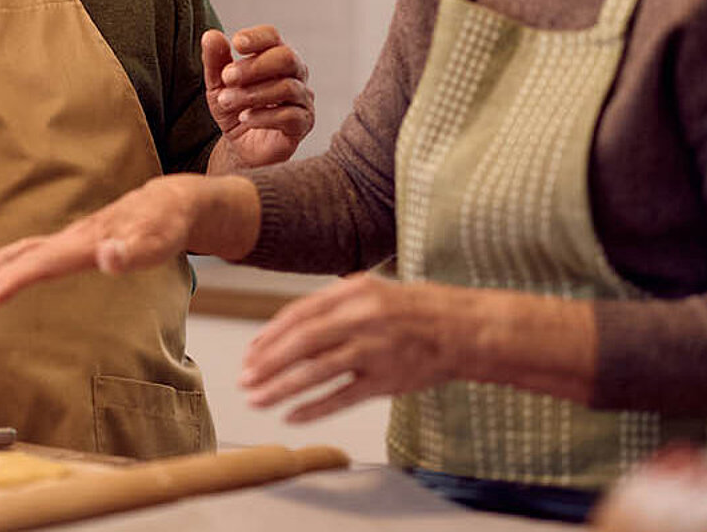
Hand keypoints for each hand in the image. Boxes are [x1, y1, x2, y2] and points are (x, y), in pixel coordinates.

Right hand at [0, 174, 257, 307]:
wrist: (173, 200)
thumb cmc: (164, 225)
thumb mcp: (157, 242)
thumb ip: (131, 252)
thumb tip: (107, 257)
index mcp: (85, 242)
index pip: (40, 264)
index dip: (10, 281)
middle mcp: (73, 237)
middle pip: (26, 257)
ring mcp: (73, 236)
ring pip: (27, 250)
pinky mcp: (77, 238)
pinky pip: (36, 249)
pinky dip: (14, 258)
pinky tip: (7, 266)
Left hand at [203, 26, 313, 169]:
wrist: (241, 148)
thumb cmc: (234, 110)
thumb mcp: (217, 86)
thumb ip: (215, 62)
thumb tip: (211, 36)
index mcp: (274, 57)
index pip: (273, 37)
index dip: (256, 37)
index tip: (236, 44)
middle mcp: (295, 74)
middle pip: (287, 58)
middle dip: (255, 66)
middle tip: (228, 77)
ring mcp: (303, 99)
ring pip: (287, 87)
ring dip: (252, 94)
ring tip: (227, 101)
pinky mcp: (303, 124)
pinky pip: (290, 115)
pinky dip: (264, 116)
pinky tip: (245, 118)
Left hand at [238, 275, 457, 423]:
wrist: (462, 328)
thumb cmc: (412, 311)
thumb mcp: (370, 290)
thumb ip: (331, 305)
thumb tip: (286, 329)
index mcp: (353, 292)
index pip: (298, 314)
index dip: (269, 336)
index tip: (249, 354)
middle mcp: (361, 319)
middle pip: (302, 342)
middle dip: (267, 363)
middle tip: (244, 379)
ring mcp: (375, 351)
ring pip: (317, 372)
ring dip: (281, 388)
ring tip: (258, 399)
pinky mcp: (387, 380)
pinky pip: (342, 397)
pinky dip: (314, 408)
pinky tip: (291, 416)